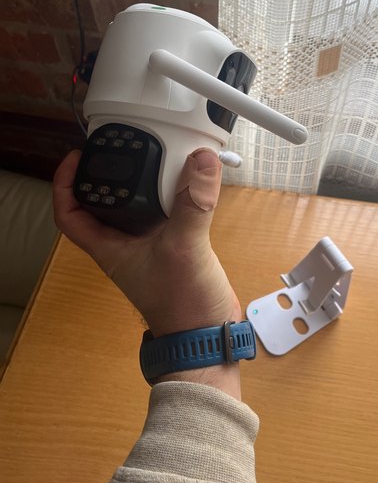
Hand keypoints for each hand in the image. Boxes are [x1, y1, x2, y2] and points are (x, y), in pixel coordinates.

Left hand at [53, 149, 241, 395]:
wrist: (206, 334)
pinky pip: (165, 211)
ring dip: (143, 181)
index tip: (77, 156)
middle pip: (104, 202)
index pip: (70, 213)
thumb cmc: (182, 305)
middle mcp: (125, 243)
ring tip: (156, 156)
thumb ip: (192, 203)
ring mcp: (149, 245)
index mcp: (110, 247)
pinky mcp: (173, 245)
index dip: (65, 182)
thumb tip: (201, 160)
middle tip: (122, 148)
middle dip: (109, 173)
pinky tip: (186, 181)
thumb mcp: (183, 248)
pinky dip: (172, 193)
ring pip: (137, 205)